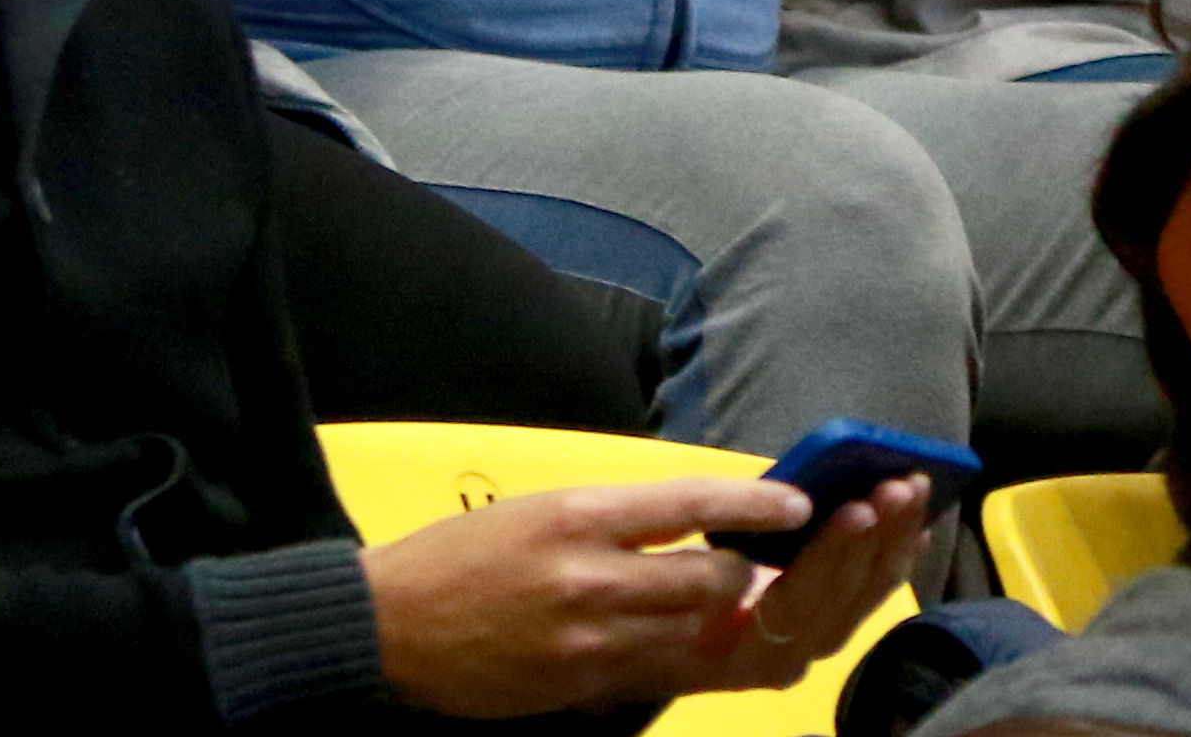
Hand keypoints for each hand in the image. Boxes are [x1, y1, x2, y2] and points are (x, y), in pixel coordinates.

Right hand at [365, 474, 928, 718]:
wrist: (387, 627)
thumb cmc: (469, 555)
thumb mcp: (547, 507)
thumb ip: (627, 517)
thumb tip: (712, 519)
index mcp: (578, 514)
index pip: (687, 503)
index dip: (755, 506)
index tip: (800, 505)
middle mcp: (588, 577)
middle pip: (710, 579)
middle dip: (761, 573)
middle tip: (803, 558)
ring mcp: (586, 642)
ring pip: (696, 632)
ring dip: (738, 617)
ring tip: (770, 599)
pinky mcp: (579, 687)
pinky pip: (661, 672)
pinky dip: (697, 654)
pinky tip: (717, 640)